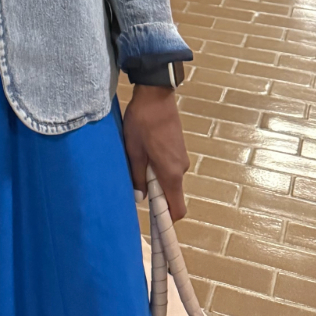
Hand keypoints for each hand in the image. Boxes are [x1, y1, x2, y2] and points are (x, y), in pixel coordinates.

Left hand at [123, 84, 188, 221]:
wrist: (156, 95)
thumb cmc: (142, 123)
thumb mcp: (133, 150)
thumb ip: (137, 176)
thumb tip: (140, 199)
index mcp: (171, 173)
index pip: (178, 208)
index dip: (168, 219)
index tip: (154, 220)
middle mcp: (181, 168)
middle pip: (172, 193)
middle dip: (156, 195)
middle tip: (135, 188)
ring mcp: (182, 157)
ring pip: (169, 178)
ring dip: (154, 178)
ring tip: (136, 164)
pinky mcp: (179, 147)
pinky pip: (170, 165)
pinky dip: (158, 166)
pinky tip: (143, 153)